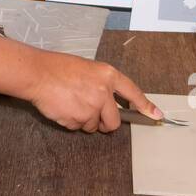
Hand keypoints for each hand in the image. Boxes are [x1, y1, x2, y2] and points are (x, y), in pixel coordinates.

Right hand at [24, 52, 159, 132]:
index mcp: (108, 75)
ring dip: (84, 121)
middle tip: (93, 117)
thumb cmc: (58, 68)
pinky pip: (78, 127)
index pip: (133, 93)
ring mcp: (91, 108)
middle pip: (114, 121)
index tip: (156, 116)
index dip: (145, 106)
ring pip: (93, 126)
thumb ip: (101, 85)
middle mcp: (103, 93)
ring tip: (70, 104)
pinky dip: (71, 121)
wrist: (38, 73)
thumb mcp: (87, 69)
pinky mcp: (78, 119)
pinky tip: (63, 107)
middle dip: (105, 124)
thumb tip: (108, 103)